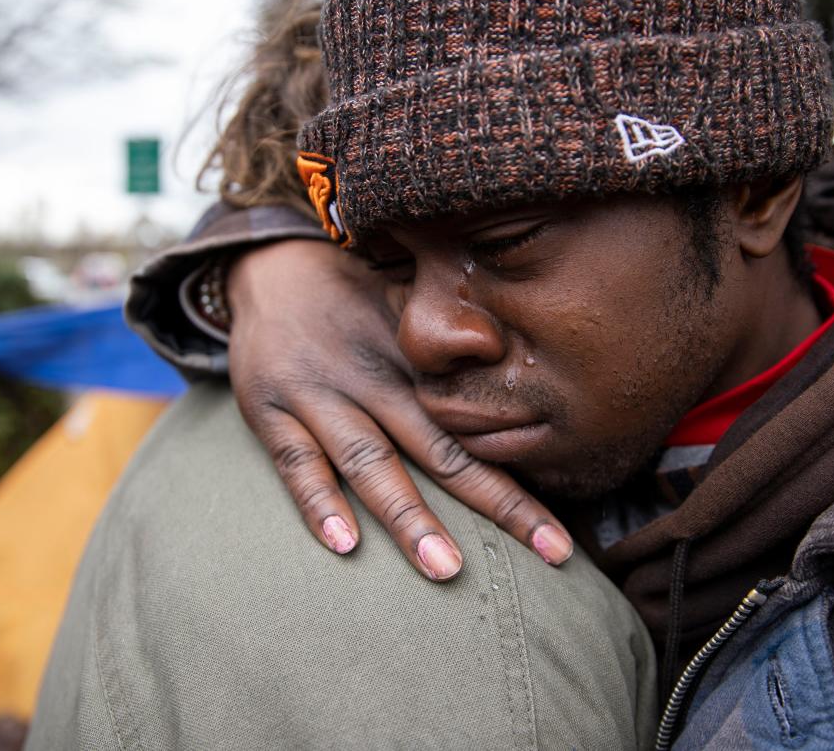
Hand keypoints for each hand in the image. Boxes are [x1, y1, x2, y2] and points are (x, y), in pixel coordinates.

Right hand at [226, 239, 573, 580]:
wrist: (270, 267)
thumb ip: (460, 345)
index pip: (479, 427)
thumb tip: (534, 381)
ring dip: (408, 516)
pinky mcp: (271, 411)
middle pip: (441, 450)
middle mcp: (376, 379)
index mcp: (419, 361)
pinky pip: (297, 461)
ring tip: (444, 567)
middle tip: (547, 554)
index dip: (521, 482)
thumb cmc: (357, 299)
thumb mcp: (413, 308)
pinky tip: (345, 544)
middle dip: (496, 504)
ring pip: (370, 462)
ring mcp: (320, 396)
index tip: (562, 536)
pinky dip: (319, 502)